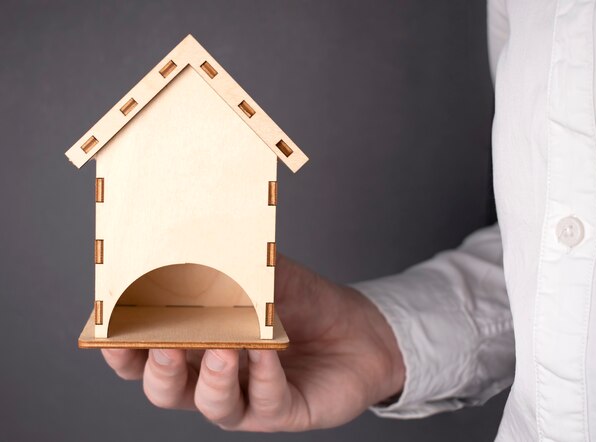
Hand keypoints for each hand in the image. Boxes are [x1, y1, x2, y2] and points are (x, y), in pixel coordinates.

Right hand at [102, 255, 404, 430]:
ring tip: (222, 349)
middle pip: (166, 389)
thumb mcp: (268, 275)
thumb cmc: (304, 302)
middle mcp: (214, 377)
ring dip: (212, 379)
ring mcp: (247, 398)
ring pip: (212, 405)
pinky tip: (266, 352)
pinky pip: (265, 401)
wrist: (359, 329)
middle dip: (158, 371)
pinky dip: (263, 376)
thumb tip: (200, 239)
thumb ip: (235, 264)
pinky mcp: (282, 411)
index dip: (123, 348)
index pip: (146, 355)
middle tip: (161, 346)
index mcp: (198, 344)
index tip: (110, 328)